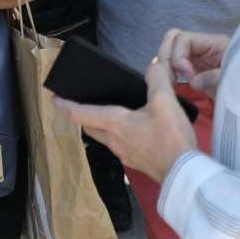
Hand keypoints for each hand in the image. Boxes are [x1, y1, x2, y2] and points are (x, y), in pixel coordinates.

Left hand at [55, 58, 199, 183]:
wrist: (184, 174)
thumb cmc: (171, 138)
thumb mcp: (166, 102)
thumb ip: (157, 79)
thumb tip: (153, 65)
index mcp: (115, 124)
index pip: (82, 113)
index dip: (66, 105)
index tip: (54, 99)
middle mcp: (114, 140)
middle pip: (90, 126)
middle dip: (82, 115)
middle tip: (80, 104)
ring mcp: (125, 153)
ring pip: (104, 136)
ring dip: (100, 125)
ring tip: (106, 114)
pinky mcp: (136, 161)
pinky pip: (119, 144)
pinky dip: (116, 134)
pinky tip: (132, 130)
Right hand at [159, 28, 229, 97]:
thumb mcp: (235, 80)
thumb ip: (214, 77)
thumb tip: (192, 80)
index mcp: (213, 43)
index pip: (183, 38)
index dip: (179, 56)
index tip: (188, 76)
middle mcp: (203, 47)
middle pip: (173, 38)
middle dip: (168, 56)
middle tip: (172, 77)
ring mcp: (198, 57)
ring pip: (171, 50)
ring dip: (167, 64)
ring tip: (171, 82)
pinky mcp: (195, 69)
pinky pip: (175, 64)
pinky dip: (170, 71)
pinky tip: (173, 83)